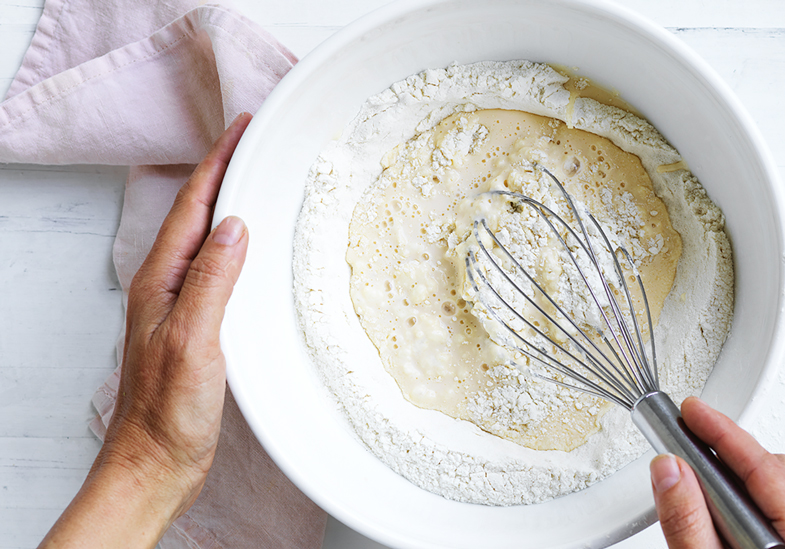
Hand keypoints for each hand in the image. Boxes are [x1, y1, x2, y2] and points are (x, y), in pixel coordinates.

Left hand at [39, 113, 250, 547]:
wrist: (155, 462)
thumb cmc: (168, 411)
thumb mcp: (193, 341)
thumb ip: (211, 281)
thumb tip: (234, 226)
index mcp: (160, 281)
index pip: (192, 206)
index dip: (218, 163)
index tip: (243, 130)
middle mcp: (166, 286)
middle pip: (197, 214)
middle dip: (224, 172)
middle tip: (255, 142)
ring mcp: (180, 305)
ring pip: (207, 239)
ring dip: (231, 204)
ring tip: (258, 180)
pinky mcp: (197, 324)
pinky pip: (218, 268)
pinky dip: (238, 245)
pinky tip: (255, 249)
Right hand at [650, 396, 784, 548]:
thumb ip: (689, 524)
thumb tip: (669, 470)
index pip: (762, 465)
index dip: (721, 432)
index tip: (692, 410)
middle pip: (779, 471)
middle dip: (729, 453)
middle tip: (688, 438)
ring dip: (745, 481)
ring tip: (703, 483)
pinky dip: (764, 504)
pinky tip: (734, 515)